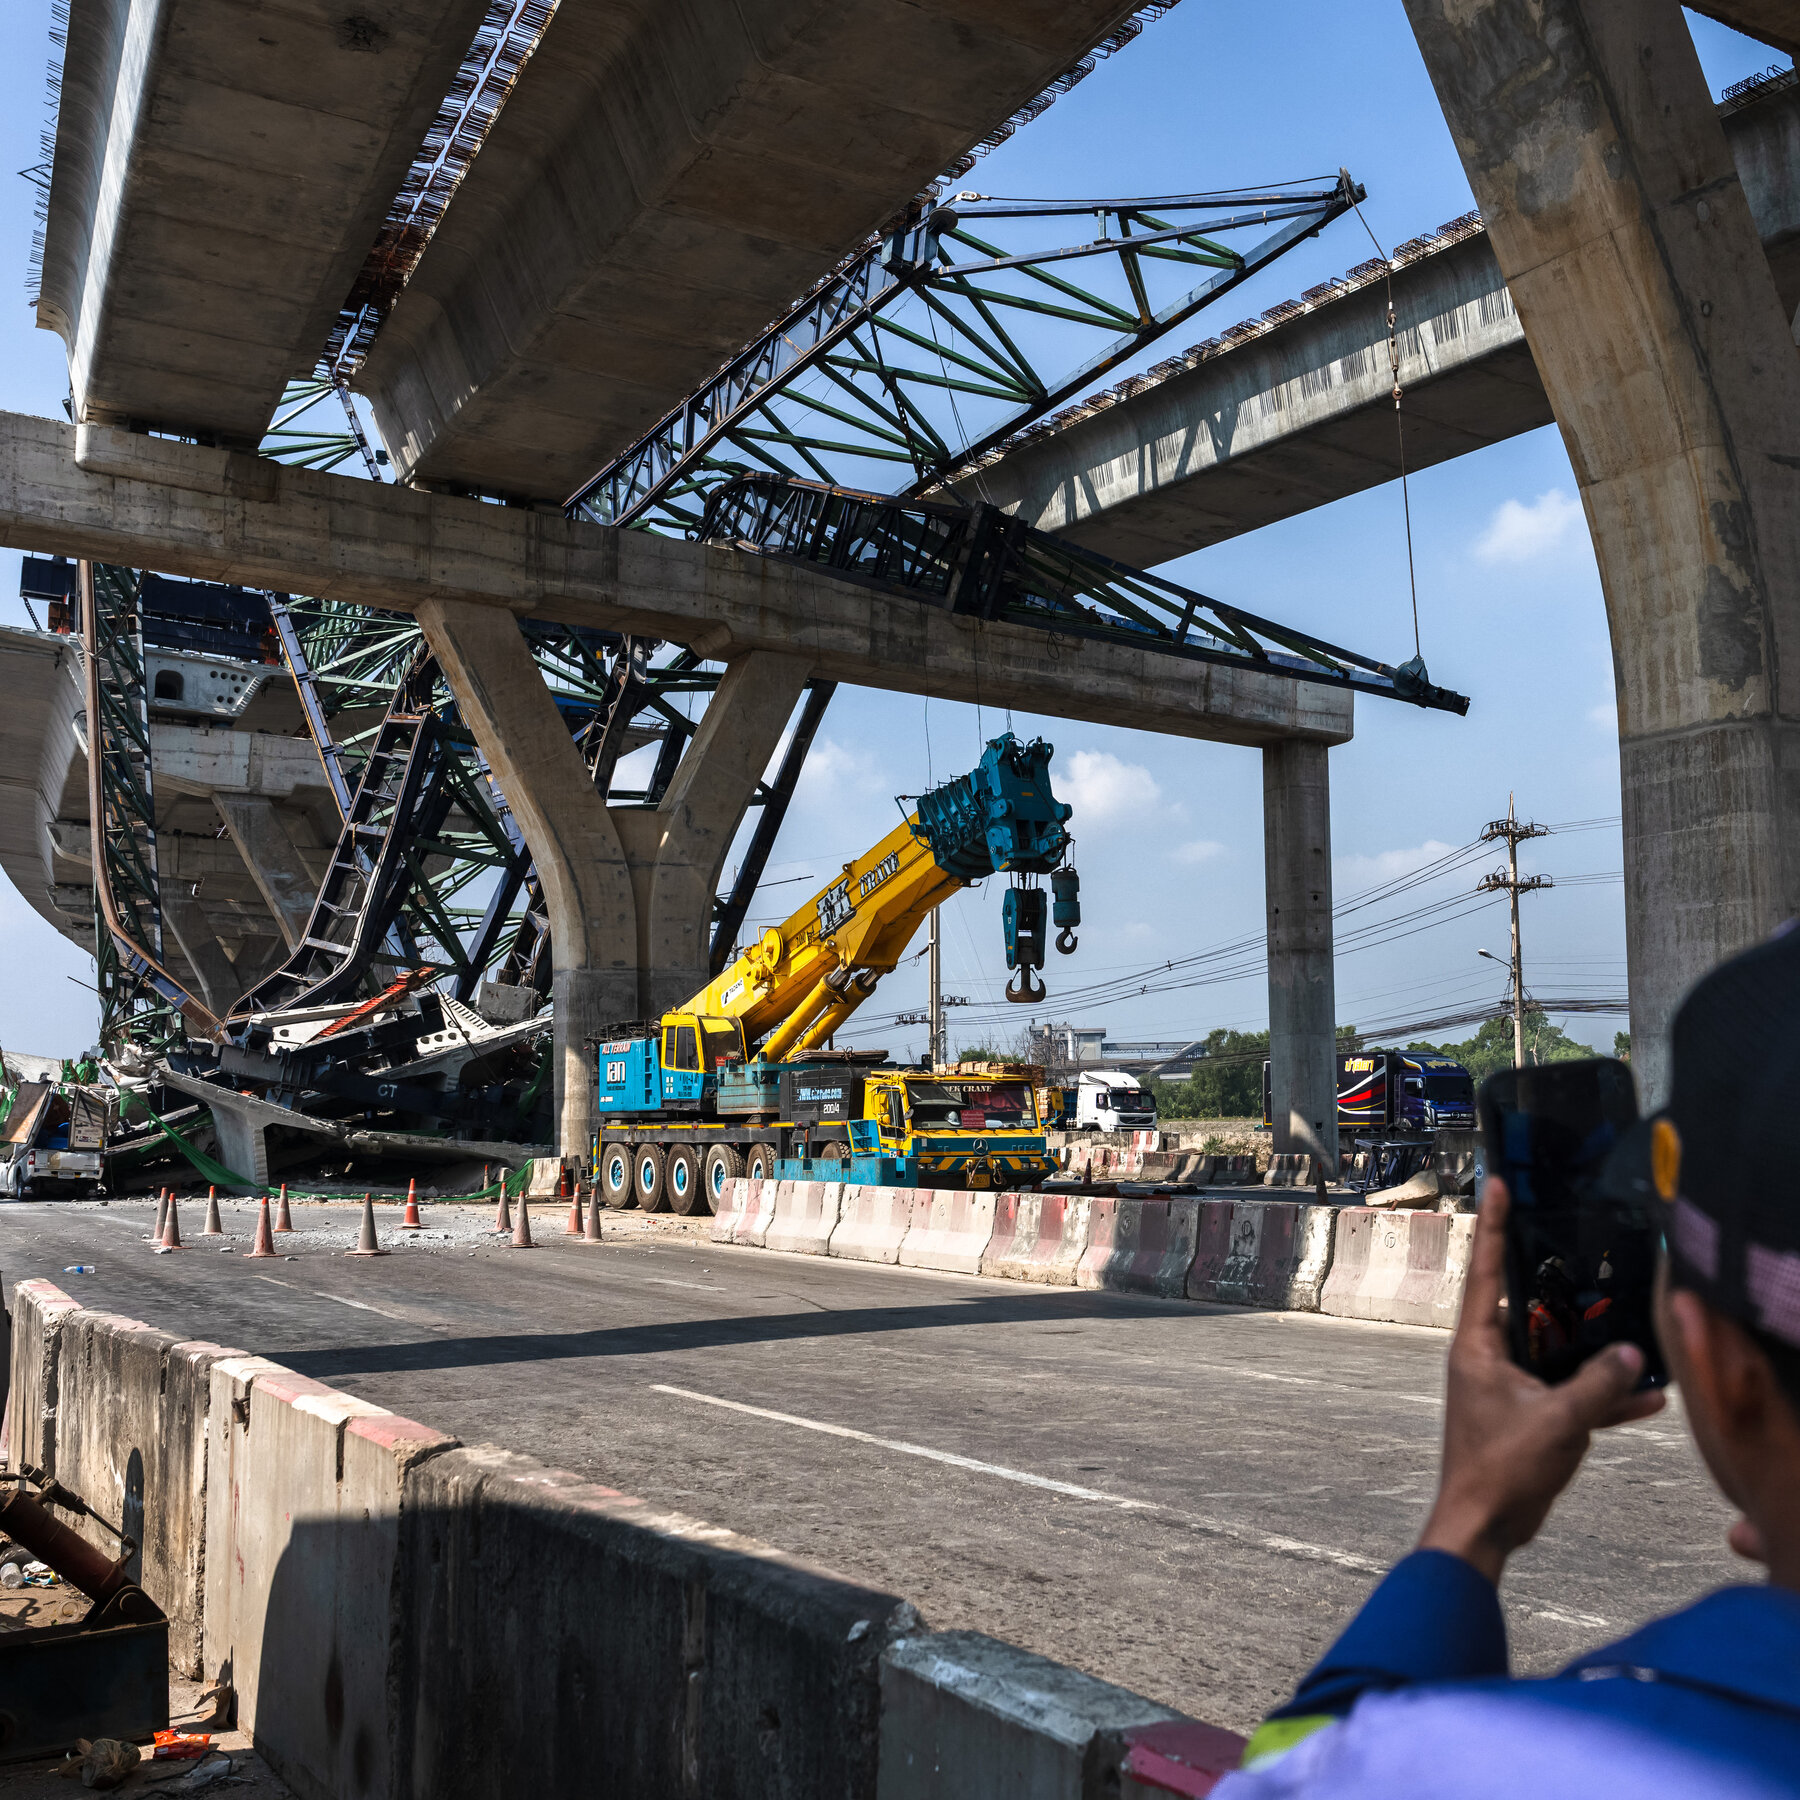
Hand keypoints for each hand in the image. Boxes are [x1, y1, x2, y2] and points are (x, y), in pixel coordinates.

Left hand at [1418, 1180, 1665, 1583]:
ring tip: (1628, 1328)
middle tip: (1578, 1246)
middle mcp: (1487, 1357)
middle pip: (1525, 1304)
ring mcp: (1506, 1386)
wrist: (1484, 1524)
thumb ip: (1598, 1385)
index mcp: (1477, 1345)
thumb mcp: (1558, 1421)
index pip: (1486, 1270)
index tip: (1496, 1183)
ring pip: (1553, 1350)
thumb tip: (1633, 1353)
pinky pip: (1567, 1391)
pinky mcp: (1527, 1414)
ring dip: (1589, 1347)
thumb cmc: (1501, 1468)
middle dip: (1555, 1282)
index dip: (1495, 1225)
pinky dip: (1600, 1393)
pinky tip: (1647, 1399)